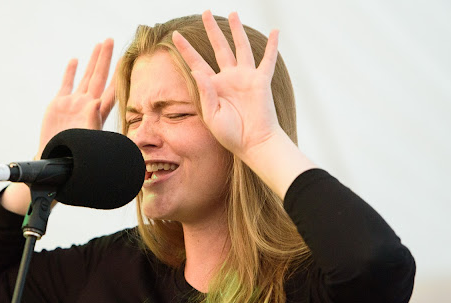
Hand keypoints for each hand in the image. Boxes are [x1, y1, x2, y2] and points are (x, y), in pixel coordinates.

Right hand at [36, 38, 115, 158]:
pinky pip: (66, 84)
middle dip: (104, 59)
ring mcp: (73, 103)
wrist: (56, 162)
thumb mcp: (86, 141)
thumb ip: (93, 124)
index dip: (117, 75)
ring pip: (85, 77)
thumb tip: (98, 106)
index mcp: (96, 114)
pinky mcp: (59, 104)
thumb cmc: (74, 156)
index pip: (110, 90)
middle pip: (98, 77)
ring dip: (92, 61)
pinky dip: (71, 72)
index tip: (125, 60)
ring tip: (99, 44)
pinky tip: (75, 60)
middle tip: (110, 40)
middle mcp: (87, 105)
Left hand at [172, 11, 283, 159]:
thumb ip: (204, 93)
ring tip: (233, 13)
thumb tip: (196, 71)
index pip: (196, 62)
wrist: (252, 143)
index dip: (186, 49)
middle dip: (212, 30)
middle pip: (219, 48)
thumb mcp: (211, 116)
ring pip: (241, 47)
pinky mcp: (261, 81)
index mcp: (212, 87)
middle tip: (206, 12)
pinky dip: (272, 46)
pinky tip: (275, 31)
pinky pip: (267, 60)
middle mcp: (228, 78)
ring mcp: (245, 78)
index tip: (175, 35)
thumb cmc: (230, 134)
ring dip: (237, 30)